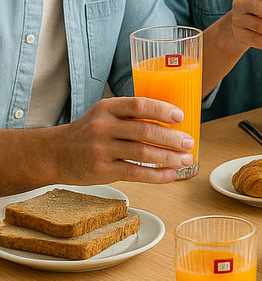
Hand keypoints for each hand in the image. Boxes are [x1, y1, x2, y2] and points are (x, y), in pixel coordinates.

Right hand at [58, 97, 195, 183]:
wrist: (55, 154)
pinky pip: (135, 173)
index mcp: (107, 108)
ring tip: (185, 159)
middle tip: (189, 142)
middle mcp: (103, 127)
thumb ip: (131, 115)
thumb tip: (171, 120)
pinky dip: (156, 175)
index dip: (162, 110)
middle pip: (145, 131)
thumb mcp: (104, 114)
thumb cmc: (88, 132)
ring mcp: (101, 149)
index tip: (181, 116)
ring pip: (143, 153)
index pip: (139, 105)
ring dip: (169, 157)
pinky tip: (170, 175)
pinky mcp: (101, 170)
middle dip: (172, 138)